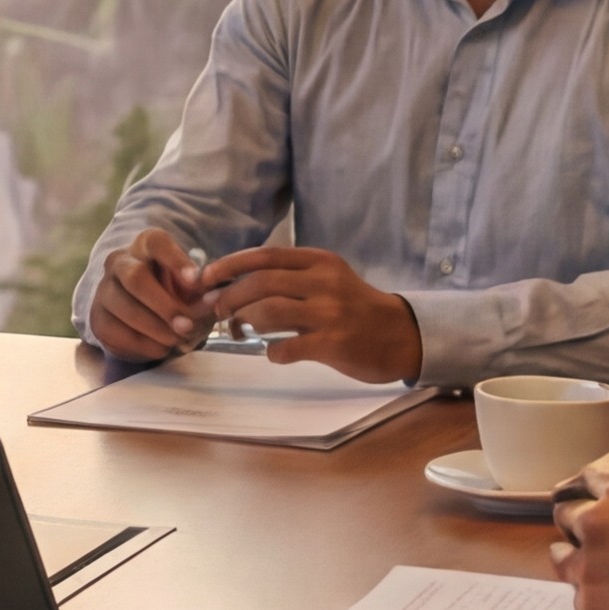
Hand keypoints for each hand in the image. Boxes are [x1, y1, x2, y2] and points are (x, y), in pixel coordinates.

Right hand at [88, 227, 214, 362]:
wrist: (146, 314)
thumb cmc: (175, 293)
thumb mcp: (192, 286)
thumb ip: (202, 290)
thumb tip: (213, 300)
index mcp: (146, 245)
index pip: (157, 243)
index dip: (176, 260)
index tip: (195, 280)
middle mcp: (119, 262)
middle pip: (135, 278)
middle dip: (164, 305)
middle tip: (187, 326)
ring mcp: (104, 290)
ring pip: (126, 309)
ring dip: (156, 329)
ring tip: (178, 340)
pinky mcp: (97, 317)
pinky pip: (118, 333)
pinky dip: (144, 344)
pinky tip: (161, 347)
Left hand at [196, 244, 422, 385]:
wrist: (402, 335)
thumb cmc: (356, 307)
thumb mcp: (328, 278)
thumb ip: (290, 277)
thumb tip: (235, 284)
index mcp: (319, 262)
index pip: (265, 256)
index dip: (229, 265)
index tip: (206, 278)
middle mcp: (324, 282)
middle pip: (261, 283)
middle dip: (230, 297)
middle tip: (216, 310)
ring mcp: (329, 313)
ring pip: (269, 312)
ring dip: (245, 322)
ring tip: (239, 331)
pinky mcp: (333, 344)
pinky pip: (287, 347)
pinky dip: (271, 352)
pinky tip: (273, 353)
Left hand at [547, 433, 608, 609]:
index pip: (588, 477)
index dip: (600, 486)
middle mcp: (592, 525)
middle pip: (566, 513)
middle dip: (584, 517)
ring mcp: (586, 567)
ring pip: (562, 554)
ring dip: (580, 554)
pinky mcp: (589, 605)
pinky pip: (579, 593)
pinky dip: (594, 592)